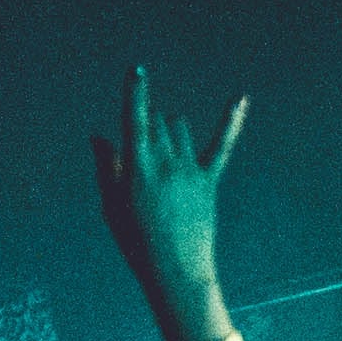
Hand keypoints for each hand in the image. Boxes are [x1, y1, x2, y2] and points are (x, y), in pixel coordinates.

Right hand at [94, 63, 245, 331]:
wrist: (175, 270)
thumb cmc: (136, 241)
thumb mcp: (111, 205)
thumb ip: (107, 167)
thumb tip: (100, 137)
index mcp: (137, 167)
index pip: (134, 119)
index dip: (135, 93)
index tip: (138, 70)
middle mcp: (166, 162)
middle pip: (157, 122)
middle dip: (147, 126)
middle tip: (141, 158)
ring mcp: (190, 169)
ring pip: (179, 129)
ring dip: (169, 130)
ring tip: (160, 159)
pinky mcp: (209, 180)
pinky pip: (222, 143)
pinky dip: (231, 119)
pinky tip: (241, 97)